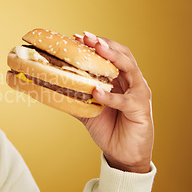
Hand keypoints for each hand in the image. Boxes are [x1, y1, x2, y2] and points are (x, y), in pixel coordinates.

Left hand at [73, 31, 153, 172]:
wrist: (123, 155)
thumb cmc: (109, 129)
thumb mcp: (87, 110)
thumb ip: (74, 97)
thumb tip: (50, 88)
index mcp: (121, 79)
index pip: (111, 55)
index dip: (96, 44)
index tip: (77, 36)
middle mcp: (132, 82)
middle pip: (123, 55)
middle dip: (105, 44)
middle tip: (86, 37)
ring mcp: (139, 94)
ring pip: (129, 69)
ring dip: (112, 58)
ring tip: (97, 50)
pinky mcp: (140, 109)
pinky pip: (124, 100)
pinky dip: (110, 95)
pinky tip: (96, 91)